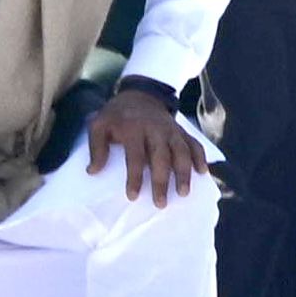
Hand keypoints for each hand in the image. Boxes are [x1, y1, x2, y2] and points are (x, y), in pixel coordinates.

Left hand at [93, 81, 212, 208]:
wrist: (141, 93)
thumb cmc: (117, 115)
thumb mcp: (99, 125)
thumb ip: (96, 147)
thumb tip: (93, 171)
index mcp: (134, 129)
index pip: (135, 157)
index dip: (134, 177)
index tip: (132, 196)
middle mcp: (156, 130)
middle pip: (162, 157)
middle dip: (162, 181)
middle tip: (161, 203)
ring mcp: (172, 130)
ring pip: (182, 152)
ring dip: (184, 173)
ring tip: (184, 193)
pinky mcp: (182, 130)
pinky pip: (194, 143)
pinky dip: (200, 157)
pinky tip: (202, 172)